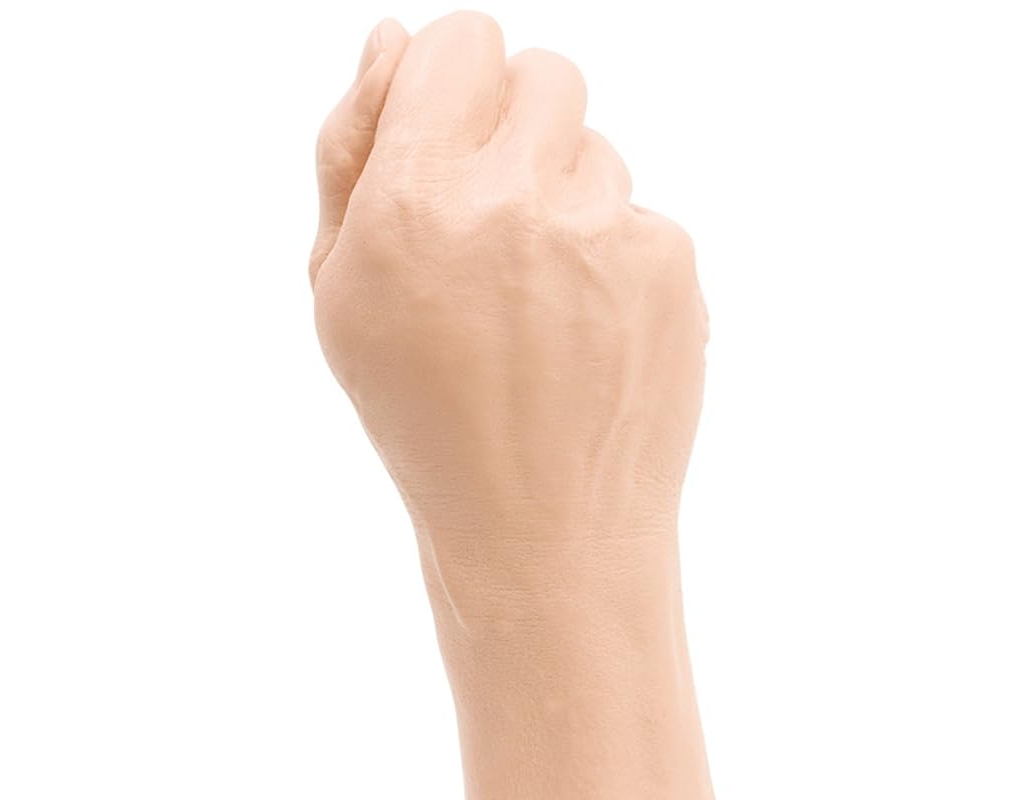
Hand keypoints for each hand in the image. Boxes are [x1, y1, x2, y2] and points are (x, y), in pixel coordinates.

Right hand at [310, 13, 708, 588]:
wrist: (541, 535)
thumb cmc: (425, 420)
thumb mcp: (344, 300)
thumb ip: (350, 155)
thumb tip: (392, 41)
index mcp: (414, 201)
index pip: (463, 41)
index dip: (458, 88)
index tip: (454, 148)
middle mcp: (513, 201)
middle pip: (544, 73)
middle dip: (521, 135)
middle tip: (500, 235)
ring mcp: (603, 232)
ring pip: (599, 149)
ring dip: (571, 203)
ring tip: (543, 310)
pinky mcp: (671, 266)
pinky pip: (642, 216)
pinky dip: (618, 263)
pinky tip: (591, 337)